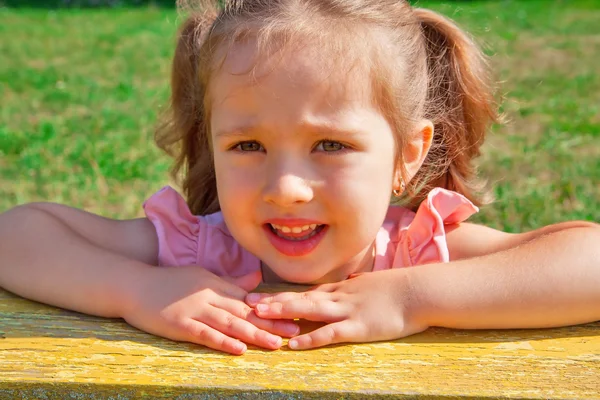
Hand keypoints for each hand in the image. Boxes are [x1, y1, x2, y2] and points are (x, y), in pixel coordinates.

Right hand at [122, 266, 299, 354]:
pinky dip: (223, 341)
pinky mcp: (180, 324)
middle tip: (294, 331)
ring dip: (253, 334)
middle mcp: (210, 296)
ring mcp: (195, 310)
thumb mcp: (202, 276)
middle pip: (245, 311)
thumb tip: (255, 280)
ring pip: (230, 323)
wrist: (134, 284)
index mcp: (216, 285)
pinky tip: (239, 349)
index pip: (248, 299)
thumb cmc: (168, 282)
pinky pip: (205, 334)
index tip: (292, 314)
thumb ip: (228, 281)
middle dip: (270, 322)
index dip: (271, 308)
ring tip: (274, 343)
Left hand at [245, 269, 427, 349]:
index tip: (259, 296)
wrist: (418, 291)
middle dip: (273, 301)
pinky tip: (295, 343)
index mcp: (341, 290)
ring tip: (261, 316)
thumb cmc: (397, 289)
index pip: (304, 292)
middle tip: (248, 303)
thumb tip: (340, 289)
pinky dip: (312, 337)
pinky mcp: (359, 326)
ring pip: (309, 310)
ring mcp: (347, 310)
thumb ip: (351, 289)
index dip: (280, 295)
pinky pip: (331, 332)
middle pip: (300, 298)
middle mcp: (338, 297)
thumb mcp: (368, 285)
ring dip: (284, 312)